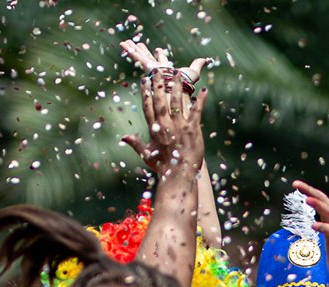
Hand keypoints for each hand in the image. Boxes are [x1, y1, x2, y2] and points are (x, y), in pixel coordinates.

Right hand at [118, 42, 207, 176]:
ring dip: (177, 86)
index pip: (148, 106)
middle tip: (158, 71)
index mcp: (154, 128)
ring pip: (177, 100)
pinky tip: (204, 91)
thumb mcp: (146, 155)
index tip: (144, 81)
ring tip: (177, 73)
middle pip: (160, 99)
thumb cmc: (163, 167)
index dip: (146, 92)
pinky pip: (197, 111)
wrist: (178, 174)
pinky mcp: (193, 128)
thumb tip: (123, 138)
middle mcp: (165, 123)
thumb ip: (136, 144)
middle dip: (159, 83)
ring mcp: (179, 124)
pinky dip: (201, 101)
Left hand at [292, 182, 328, 278]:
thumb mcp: (327, 230)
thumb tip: (308, 201)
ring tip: (314, 225)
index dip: (309, 190)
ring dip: (324, 226)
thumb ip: (320, 217)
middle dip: (317, 202)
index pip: (321, 199)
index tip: (295, 184)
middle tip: (305, 198)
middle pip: (327, 209)